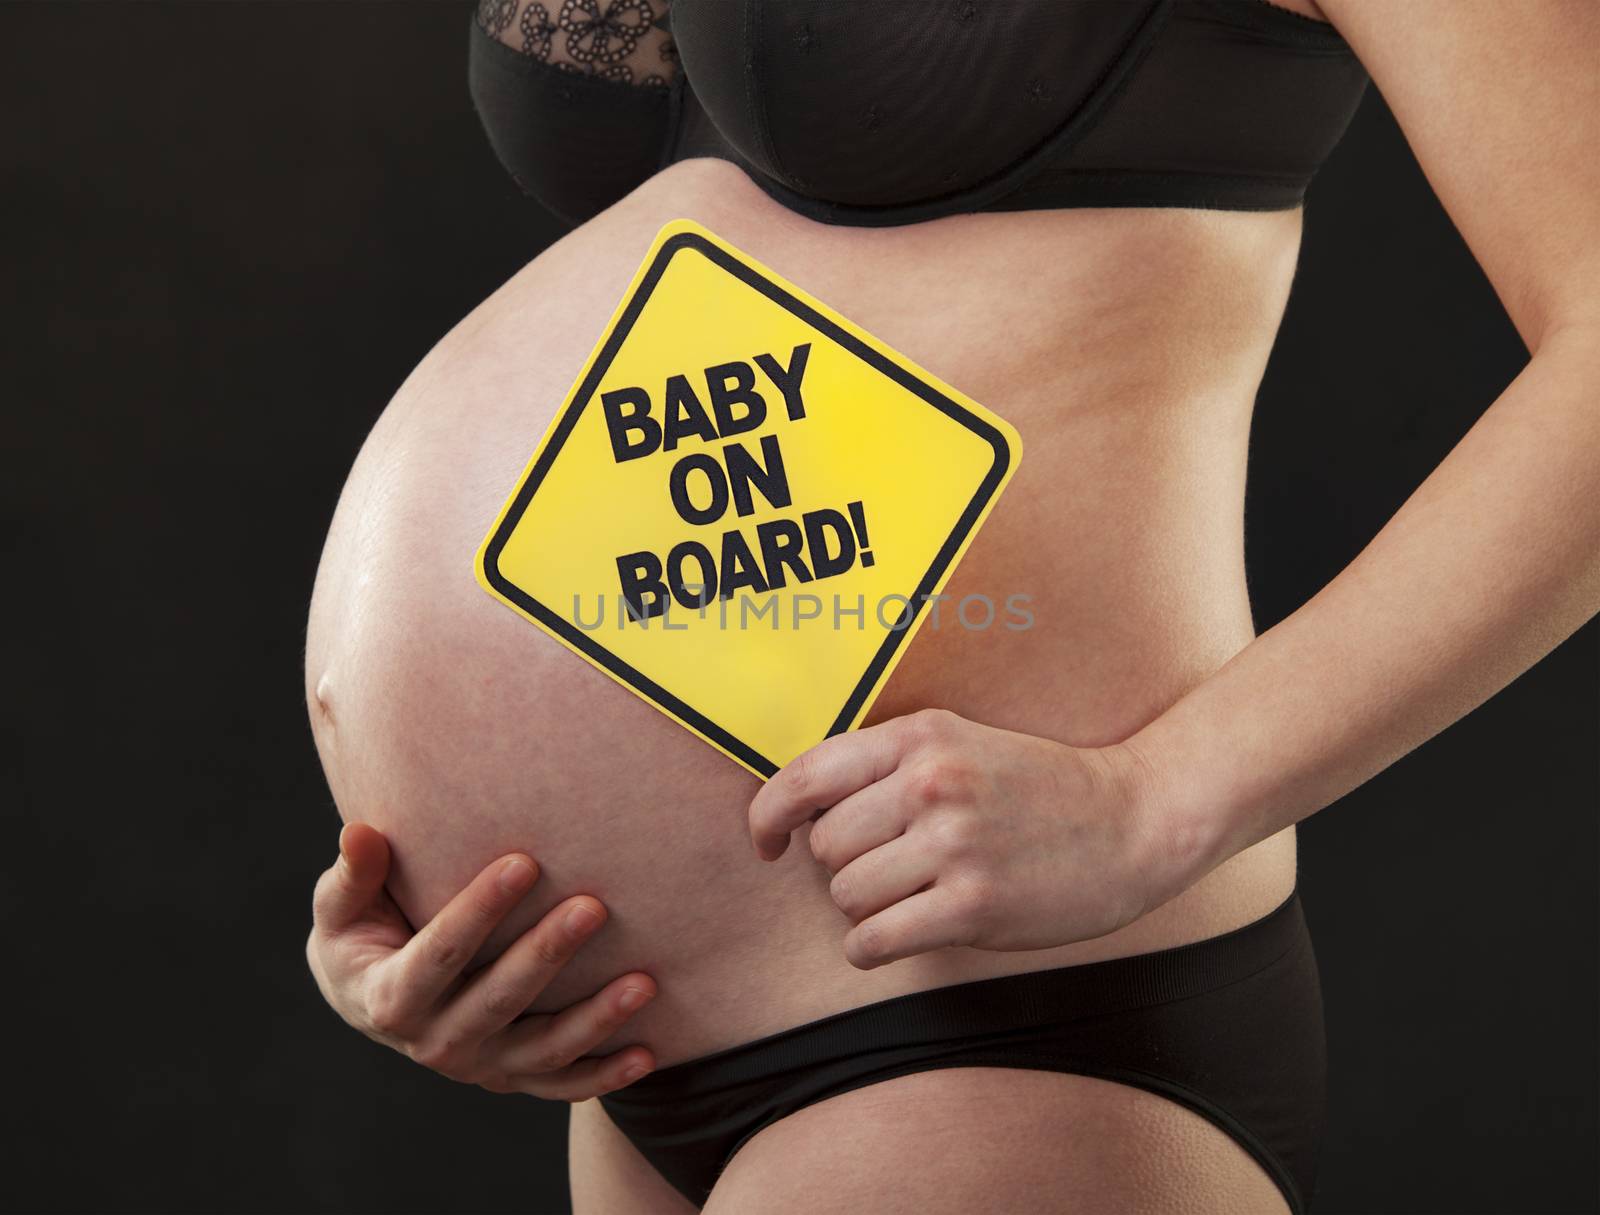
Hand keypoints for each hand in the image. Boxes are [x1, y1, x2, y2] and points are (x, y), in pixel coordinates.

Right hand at [307, 822, 656, 1098]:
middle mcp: (436, 1042)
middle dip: (547, 954)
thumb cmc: (361, 936)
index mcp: (390, 998)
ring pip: (542, 1051)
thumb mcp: (341, 909)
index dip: (480, 908)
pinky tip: (647, 1053)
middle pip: (499, 1000)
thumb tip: (359, 831)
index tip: (524, 861)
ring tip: (644, 981)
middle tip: (594, 906)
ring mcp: (479, 1066)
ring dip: (595, 1020)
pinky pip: (561, 1085)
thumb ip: (355, 875)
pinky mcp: (512, 1077)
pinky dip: (604, 1076)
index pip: (440, 952)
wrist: (369, 1001)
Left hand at [749, 708, 1186, 969]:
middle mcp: (930, 783)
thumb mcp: (960, 743)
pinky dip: (874, 946)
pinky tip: (903, 933)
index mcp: (920, 737)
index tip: (768, 842)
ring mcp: (952, 845)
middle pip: (824, 846)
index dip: (769, 817)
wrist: (1133, 819)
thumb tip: (798, 811)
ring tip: (915, 894)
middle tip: (894, 867)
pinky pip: (872, 941)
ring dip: (867, 907)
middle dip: (845, 865)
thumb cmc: (1037, 788)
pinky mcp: (972, 905)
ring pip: (845, 895)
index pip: (805, 777)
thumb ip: (886, 763)